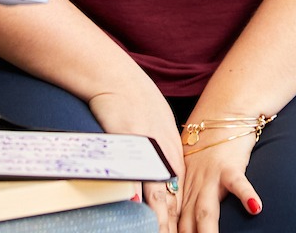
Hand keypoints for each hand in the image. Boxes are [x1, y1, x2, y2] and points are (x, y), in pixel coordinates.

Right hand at [89, 79, 183, 230]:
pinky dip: (138, 201)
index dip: (179, 221)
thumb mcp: (156, 127)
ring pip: (158, 198)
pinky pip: (135, 182)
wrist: (116, 78)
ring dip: (160, 222)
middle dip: (173, 227)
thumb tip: (161, 175)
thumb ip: (160, 152)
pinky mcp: (129, 149)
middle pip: (172, 203)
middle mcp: (164, 158)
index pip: (179, 198)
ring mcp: (148, 155)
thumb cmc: (134, 100)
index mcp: (172, 156)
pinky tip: (137, 212)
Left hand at [176, 126, 260, 231]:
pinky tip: (256, 208)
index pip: (171, 223)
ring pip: (206, 211)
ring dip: (206, 232)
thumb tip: (173, 221)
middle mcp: (192, 188)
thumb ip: (181, 197)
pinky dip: (246, 195)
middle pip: (186, 224)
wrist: (220, 115)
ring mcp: (210, 178)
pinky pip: (238, 182)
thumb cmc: (204, 148)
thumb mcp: (185, 172)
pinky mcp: (229, 166)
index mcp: (180, 191)